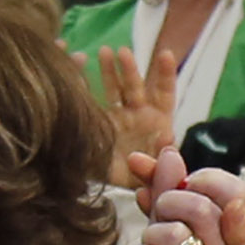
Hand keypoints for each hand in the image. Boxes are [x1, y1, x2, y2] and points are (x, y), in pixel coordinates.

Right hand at [93, 42, 175, 178]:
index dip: (165, 74)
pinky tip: (78, 65)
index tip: (165, 54)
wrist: (120, 191)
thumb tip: (166, 139)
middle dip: (129, 70)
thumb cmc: (143, 180)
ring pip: (113, 88)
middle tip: (123, 53)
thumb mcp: (154, 173)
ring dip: (109, 70)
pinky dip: (85, 83)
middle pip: (135, 87)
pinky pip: (90, 99)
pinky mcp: (96, 120)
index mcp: (157, 121)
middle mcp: (137, 114)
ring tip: (105, 52)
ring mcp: (116, 116)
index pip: (164, 94)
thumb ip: (160, 160)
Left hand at [122, 165, 228, 244]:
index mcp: (226, 231)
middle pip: (201, 206)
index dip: (175, 173)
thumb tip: (166, 152)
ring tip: (145, 244)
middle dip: (165, 200)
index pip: (214, 188)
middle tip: (152, 212)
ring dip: (152, 233)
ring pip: (181, 233)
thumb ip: (165, 193)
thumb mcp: (163, 231)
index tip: (140, 164)